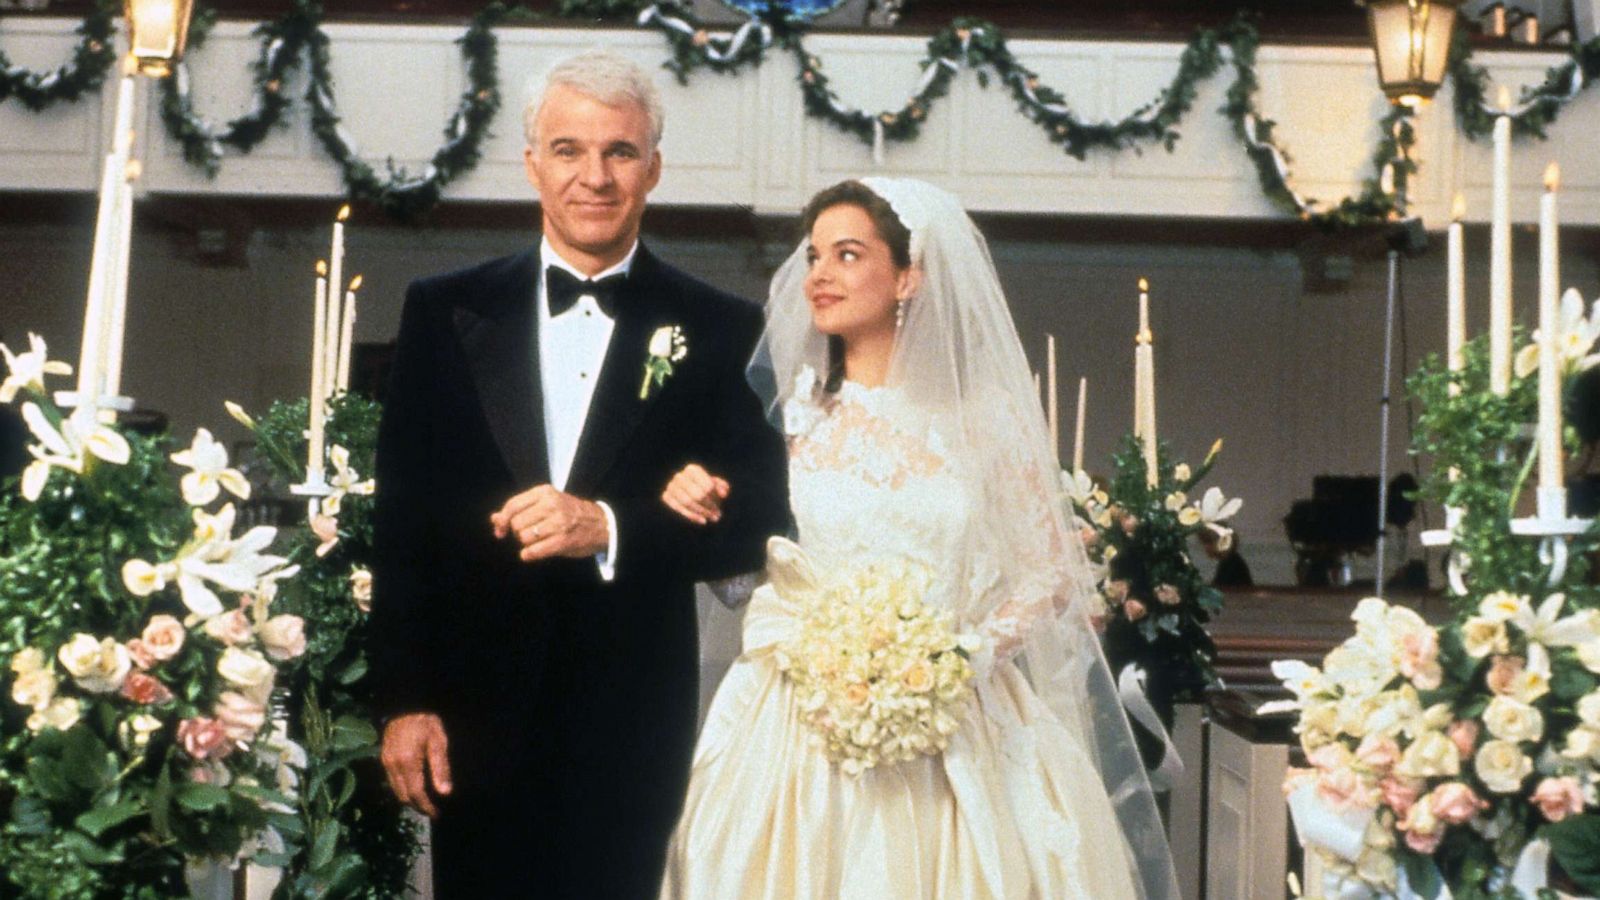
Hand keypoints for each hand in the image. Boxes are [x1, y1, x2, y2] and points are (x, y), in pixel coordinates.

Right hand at [380, 713, 452, 818]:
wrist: (405, 705)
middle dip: (417, 805)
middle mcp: (393, 765)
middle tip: (432, 810)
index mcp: (408, 762)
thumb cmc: (427, 722)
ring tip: (424, 801)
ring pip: (396, 790)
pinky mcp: (383, 758)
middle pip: (403, 795)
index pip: (416, 793)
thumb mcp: (439, 742)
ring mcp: (386, 762)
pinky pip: (392, 781)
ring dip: (409, 799)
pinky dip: (403, 788)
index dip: (426, 807)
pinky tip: (414, 786)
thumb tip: (444, 793)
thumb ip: (441, 768)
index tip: (436, 814)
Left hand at [490, 485, 609, 561]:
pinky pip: (534, 551)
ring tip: (537, 541)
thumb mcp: (546, 504)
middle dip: (518, 532)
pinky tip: (531, 553)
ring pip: (523, 537)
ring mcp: (559, 522)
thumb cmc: (570, 513)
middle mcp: (552, 504)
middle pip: (516, 523)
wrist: (601, 524)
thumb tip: (494, 519)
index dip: (502, 521)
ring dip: (526, 543)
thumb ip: (520, 510)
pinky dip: (529, 555)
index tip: (500, 531)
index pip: (513, 505)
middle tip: (529, 534)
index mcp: (545, 492)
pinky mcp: (563, 540)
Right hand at [661, 464, 728, 525]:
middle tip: (717, 516)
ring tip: (712, 518)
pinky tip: (702, 521)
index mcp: (692, 469)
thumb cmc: (706, 489)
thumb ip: (723, 487)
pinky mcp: (666, 496)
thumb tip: (723, 494)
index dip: (715, 498)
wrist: (687, 494)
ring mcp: (671, 485)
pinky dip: (691, 516)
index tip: (720, 506)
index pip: (707, 486)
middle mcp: (680, 476)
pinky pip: (678, 508)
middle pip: (698, 495)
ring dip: (701, 512)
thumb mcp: (716, 486)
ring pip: (688, 502)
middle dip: (709, 507)